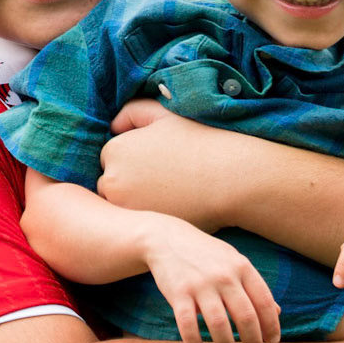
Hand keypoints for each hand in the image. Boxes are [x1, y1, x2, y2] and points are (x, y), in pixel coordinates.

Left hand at [98, 101, 227, 230]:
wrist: (231, 178)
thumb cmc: (200, 141)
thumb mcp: (164, 114)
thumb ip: (132, 112)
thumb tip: (113, 127)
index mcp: (115, 150)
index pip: (111, 158)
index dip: (134, 159)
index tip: (159, 160)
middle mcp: (112, 181)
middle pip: (112, 184)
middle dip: (131, 182)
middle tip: (165, 179)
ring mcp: (127, 210)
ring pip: (123, 205)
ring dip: (138, 201)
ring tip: (170, 193)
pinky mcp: (143, 230)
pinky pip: (139, 224)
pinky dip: (151, 217)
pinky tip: (175, 206)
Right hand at [141, 218, 280, 342]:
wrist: (167, 238)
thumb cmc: (207, 256)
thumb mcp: (235, 263)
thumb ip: (254, 286)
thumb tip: (276, 313)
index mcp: (242, 268)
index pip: (264, 302)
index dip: (272, 326)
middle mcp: (224, 276)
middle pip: (246, 318)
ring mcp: (201, 284)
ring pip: (219, 325)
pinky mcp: (178, 292)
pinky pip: (187, 324)